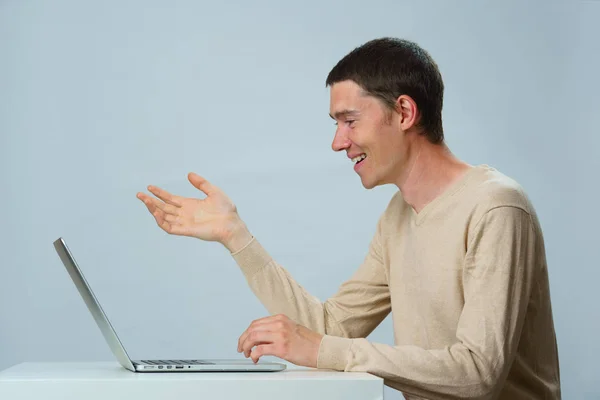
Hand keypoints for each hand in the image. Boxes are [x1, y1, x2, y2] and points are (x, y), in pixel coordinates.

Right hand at [136, 172, 250, 247]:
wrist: (232, 224)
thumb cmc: (226, 210)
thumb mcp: (213, 191)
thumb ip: (201, 183)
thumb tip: (189, 174)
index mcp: (189, 204)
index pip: (170, 198)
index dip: (159, 193)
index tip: (150, 187)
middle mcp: (185, 213)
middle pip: (163, 207)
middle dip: (151, 201)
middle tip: (139, 194)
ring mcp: (185, 222)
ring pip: (164, 216)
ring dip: (153, 209)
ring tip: (145, 201)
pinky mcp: (187, 230)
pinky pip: (170, 227)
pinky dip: (161, 221)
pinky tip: (156, 213)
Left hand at [237, 314, 322, 367]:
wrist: (321, 349)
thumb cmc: (308, 342)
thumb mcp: (290, 329)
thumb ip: (275, 330)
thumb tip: (260, 339)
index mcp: (280, 318)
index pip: (256, 323)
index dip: (247, 332)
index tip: (244, 339)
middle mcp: (279, 324)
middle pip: (252, 328)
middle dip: (243, 339)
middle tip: (241, 348)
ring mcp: (280, 335)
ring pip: (253, 337)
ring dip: (246, 346)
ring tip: (247, 354)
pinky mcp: (281, 348)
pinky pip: (260, 350)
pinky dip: (254, 354)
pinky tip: (255, 358)